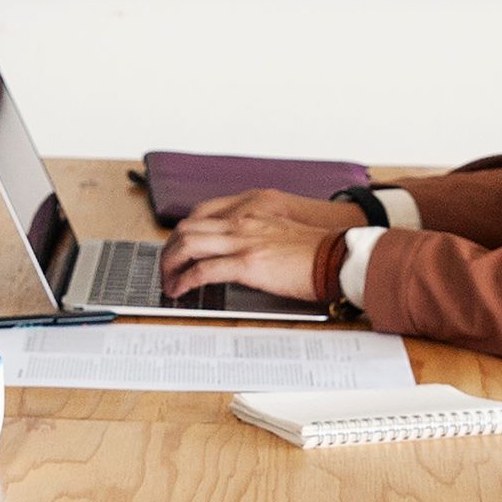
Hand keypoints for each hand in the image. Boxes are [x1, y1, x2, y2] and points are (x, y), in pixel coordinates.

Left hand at [161, 195, 344, 308]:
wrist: (336, 257)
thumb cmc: (315, 250)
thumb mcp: (278, 232)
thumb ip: (255, 235)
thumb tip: (238, 254)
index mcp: (249, 211)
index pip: (200, 215)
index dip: (181, 234)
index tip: (176, 250)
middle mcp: (241, 221)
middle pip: (186, 228)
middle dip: (168, 250)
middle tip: (166, 269)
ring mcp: (243, 241)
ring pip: (188, 245)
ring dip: (170, 265)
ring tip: (168, 282)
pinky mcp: (247, 263)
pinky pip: (204, 270)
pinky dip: (186, 281)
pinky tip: (182, 290)